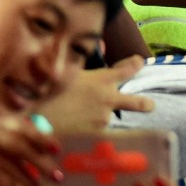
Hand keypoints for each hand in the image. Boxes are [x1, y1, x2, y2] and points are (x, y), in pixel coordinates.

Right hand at [0, 115, 62, 185]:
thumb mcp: (5, 145)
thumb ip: (25, 142)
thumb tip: (56, 150)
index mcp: (0, 124)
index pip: (24, 128)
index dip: (42, 138)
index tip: (57, 149)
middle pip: (20, 148)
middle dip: (41, 163)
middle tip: (58, 177)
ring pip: (14, 169)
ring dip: (32, 183)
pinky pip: (5, 182)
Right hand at [36, 54, 153, 131]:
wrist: (35, 121)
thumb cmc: (46, 93)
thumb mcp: (67, 72)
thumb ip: (86, 65)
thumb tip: (100, 50)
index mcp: (102, 80)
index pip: (129, 69)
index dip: (136, 64)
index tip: (139, 62)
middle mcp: (108, 99)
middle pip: (138, 102)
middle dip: (145, 104)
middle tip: (150, 105)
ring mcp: (104, 119)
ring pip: (108, 117)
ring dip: (99, 116)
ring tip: (75, 116)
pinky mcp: (96, 136)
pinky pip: (97, 132)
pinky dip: (89, 130)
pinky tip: (74, 129)